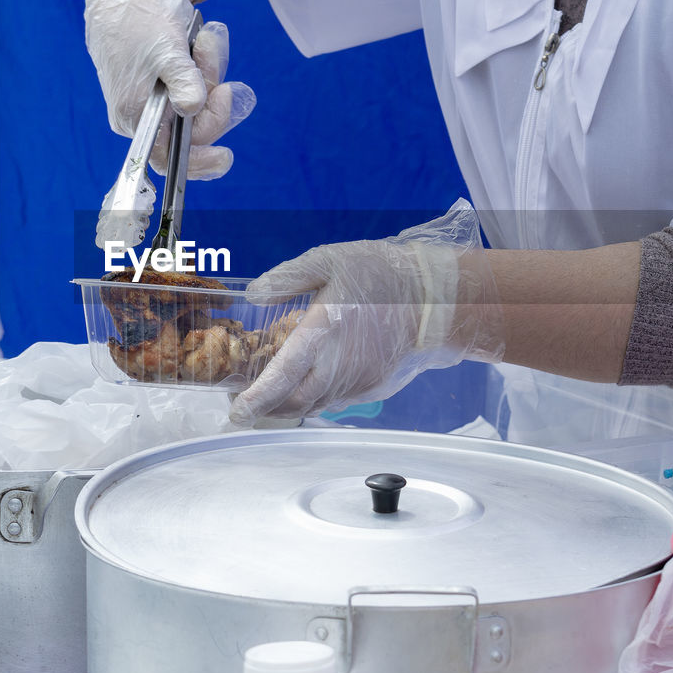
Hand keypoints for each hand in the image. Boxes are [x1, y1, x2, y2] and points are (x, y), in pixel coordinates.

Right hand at [85, 0, 253, 179]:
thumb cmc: (139, 18)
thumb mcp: (166, 49)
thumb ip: (182, 81)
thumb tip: (192, 109)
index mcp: (134, 116)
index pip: (168, 157)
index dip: (198, 162)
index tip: (226, 156)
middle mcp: (144, 115)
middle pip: (192, 127)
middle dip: (210, 93)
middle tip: (210, 55)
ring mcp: (155, 99)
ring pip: (198, 103)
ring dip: (209, 71)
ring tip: (203, 40)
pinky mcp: (166, 82)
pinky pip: (196, 85)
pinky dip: (204, 65)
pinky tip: (201, 40)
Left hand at [230, 201, 504, 424]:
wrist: (436, 298)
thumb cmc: (381, 275)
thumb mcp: (329, 260)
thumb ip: (289, 277)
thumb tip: (255, 293)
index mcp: (324, 333)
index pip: (284, 376)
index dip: (258, 398)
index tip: (237, 412)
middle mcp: (339, 366)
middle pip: (295, 403)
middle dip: (266, 410)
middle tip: (244, 406)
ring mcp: (358, 381)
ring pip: (314, 405)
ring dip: (289, 406)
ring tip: (269, 396)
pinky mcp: (373, 386)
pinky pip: (335, 401)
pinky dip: (314, 399)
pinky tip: (307, 384)